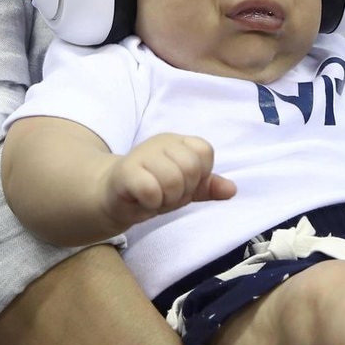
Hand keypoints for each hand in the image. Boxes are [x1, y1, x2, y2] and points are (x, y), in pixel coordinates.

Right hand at [101, 133, 234, 229]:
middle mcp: (161, 142)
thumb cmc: (151, 188)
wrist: (112, 196)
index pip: (204, 152)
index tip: (183, 184)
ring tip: (154, 198)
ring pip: (172, 180)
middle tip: (166, 194)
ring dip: (166, 199)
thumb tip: (232, 190)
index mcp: (178, 142)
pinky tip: (142, 201)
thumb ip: (207, 186)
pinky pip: (151, 189)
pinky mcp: (125, 172)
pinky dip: (151, 202)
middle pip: (191, 167)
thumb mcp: (184, 188)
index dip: (199, 174)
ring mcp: (142, 154)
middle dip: (183, 190)